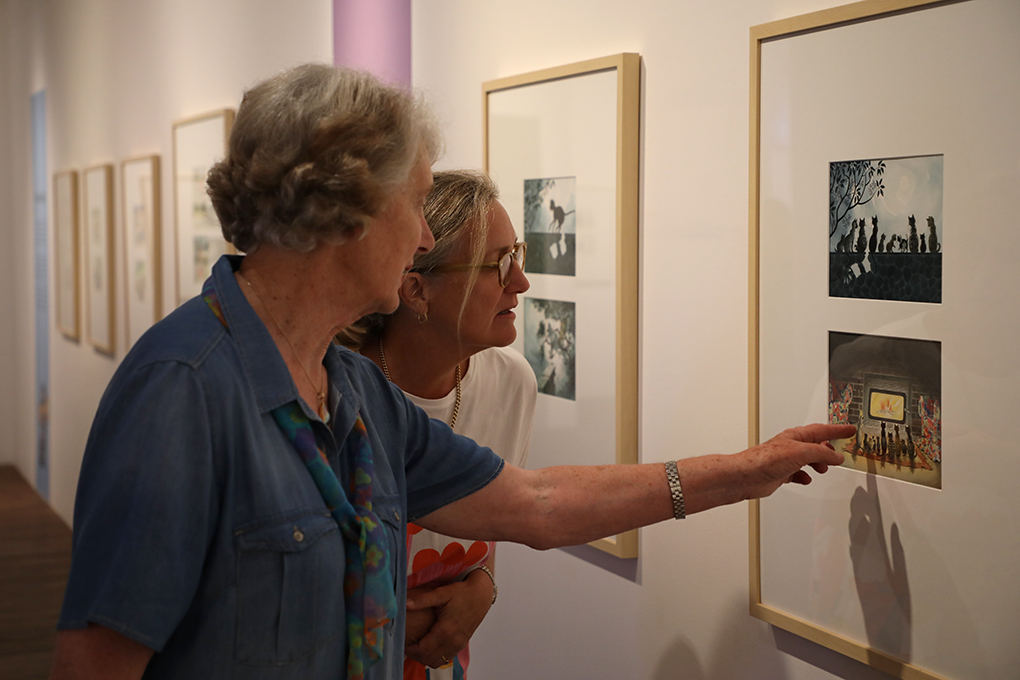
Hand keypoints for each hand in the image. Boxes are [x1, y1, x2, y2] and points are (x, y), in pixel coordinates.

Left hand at [404, 570, 494, 667]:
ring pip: (437, 662)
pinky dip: (435, 657)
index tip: (403, 642)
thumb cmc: (461, 593)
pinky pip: (446, 659)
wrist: (481, 595)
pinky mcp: (461, 644)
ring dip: (425, 658)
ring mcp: (459, 644)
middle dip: (415, 655)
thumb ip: (422, 600)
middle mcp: (453, 640)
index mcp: (446, 629)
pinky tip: (429, 646)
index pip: (424, 650)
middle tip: (407, 645)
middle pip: (429, 659)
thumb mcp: (441, 593)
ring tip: (417, 647)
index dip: (411, 649)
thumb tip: (405, 604)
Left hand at [739, 423, 853, 499]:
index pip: (822, 430)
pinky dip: (805, 476)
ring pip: (808, 460)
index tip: (850, 429)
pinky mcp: (781, 473)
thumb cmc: (766, 460)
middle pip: (816, 445)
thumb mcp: (801, 453)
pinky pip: (798, 474)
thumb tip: (837, 456)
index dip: (838, 430)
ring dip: (818, 464)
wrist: (746, 476)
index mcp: (796, 436)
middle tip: (840, 454)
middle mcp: (791, 446)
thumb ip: (821, 453)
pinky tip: (805, 479)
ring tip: (823, 468)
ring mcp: (786, 460)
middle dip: (829, 449)